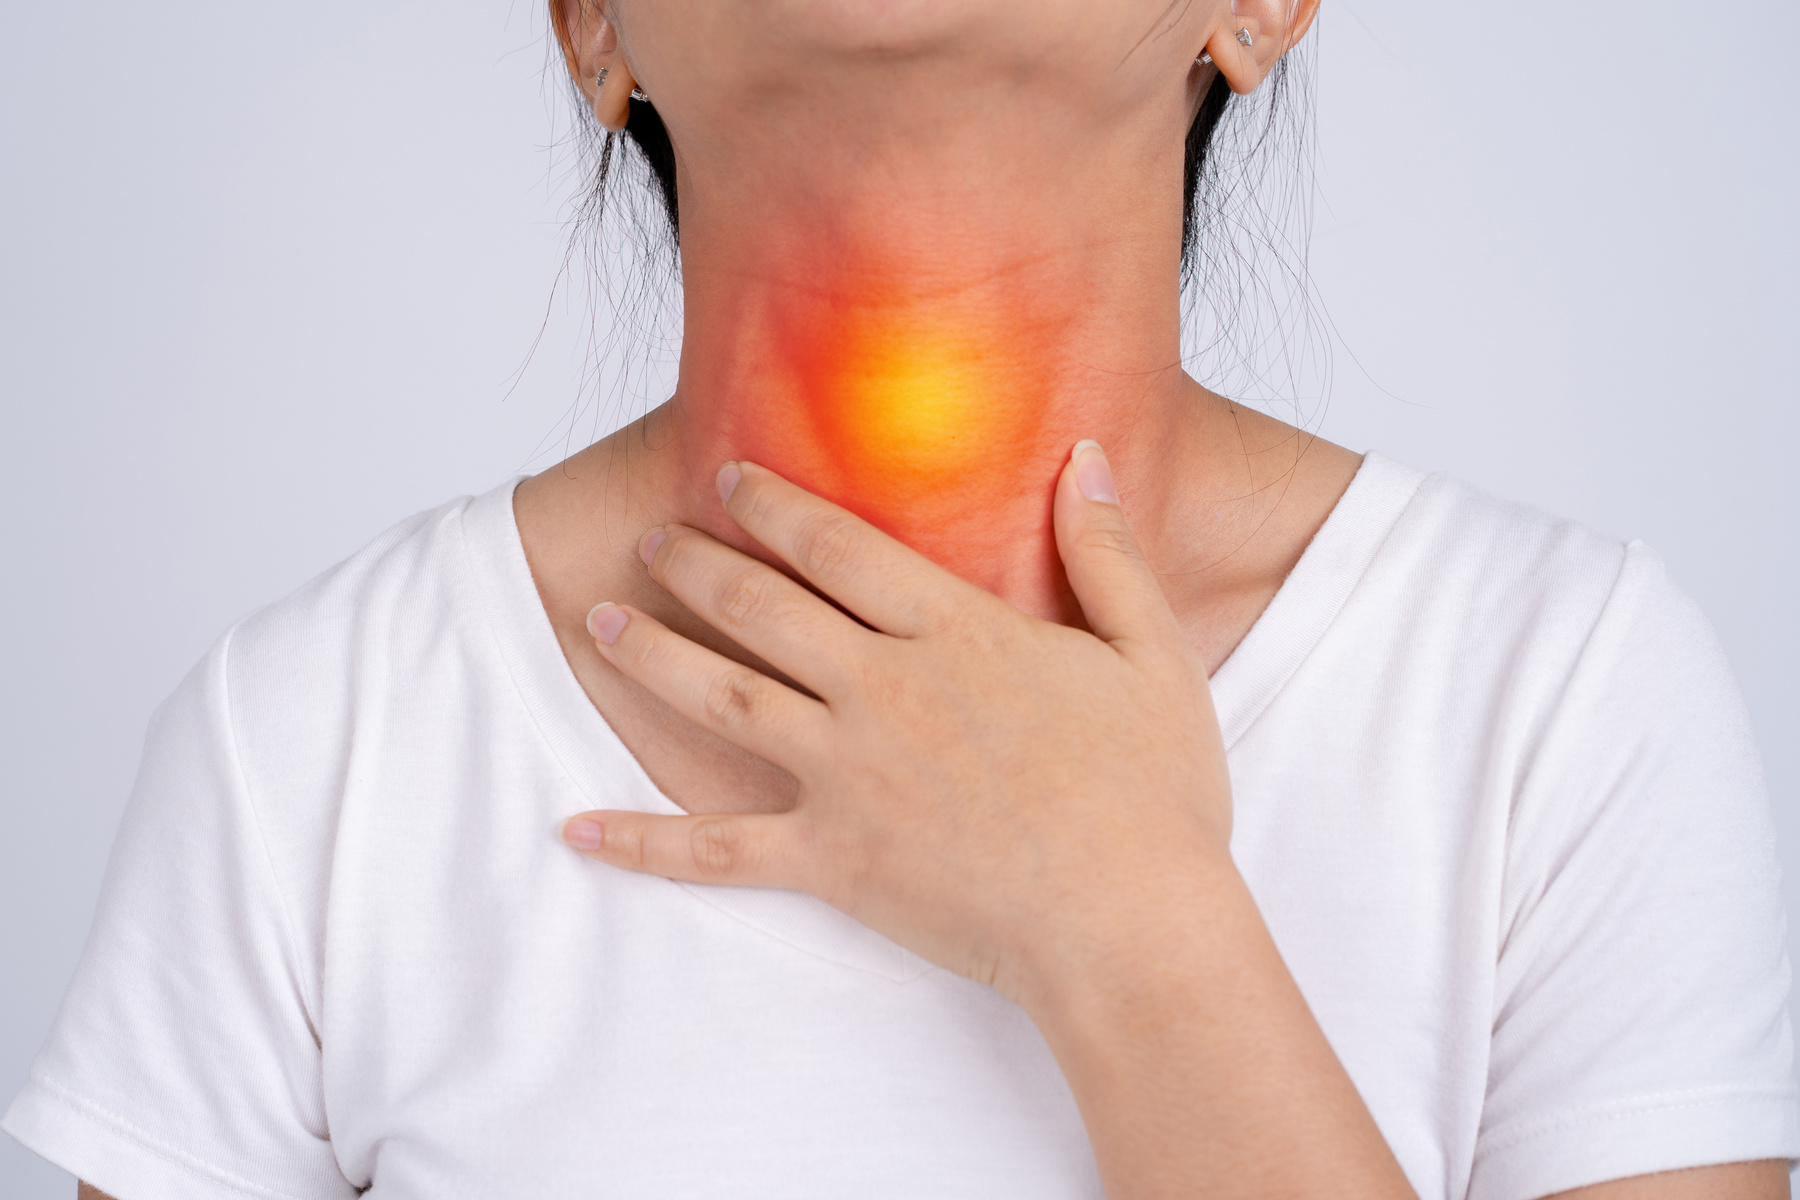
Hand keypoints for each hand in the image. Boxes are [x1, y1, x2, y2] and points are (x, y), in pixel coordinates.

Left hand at [559, 440, 1233, 1011]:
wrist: (1130, 926)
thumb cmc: (1155, 797)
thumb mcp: (1151, 655)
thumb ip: (1109, 554)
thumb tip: (1089, 459)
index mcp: (955, 633)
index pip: (839, 548)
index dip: (775, 507)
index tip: (727, 478)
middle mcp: (883, 690)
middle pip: (763, 608)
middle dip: (697, 566)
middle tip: (651, 541)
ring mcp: (847, 775)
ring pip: (723, 699)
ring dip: (652, 657)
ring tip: (600, 623)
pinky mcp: (831, 860)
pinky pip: (715, 849)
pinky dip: (642, 841)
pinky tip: (577, 827)